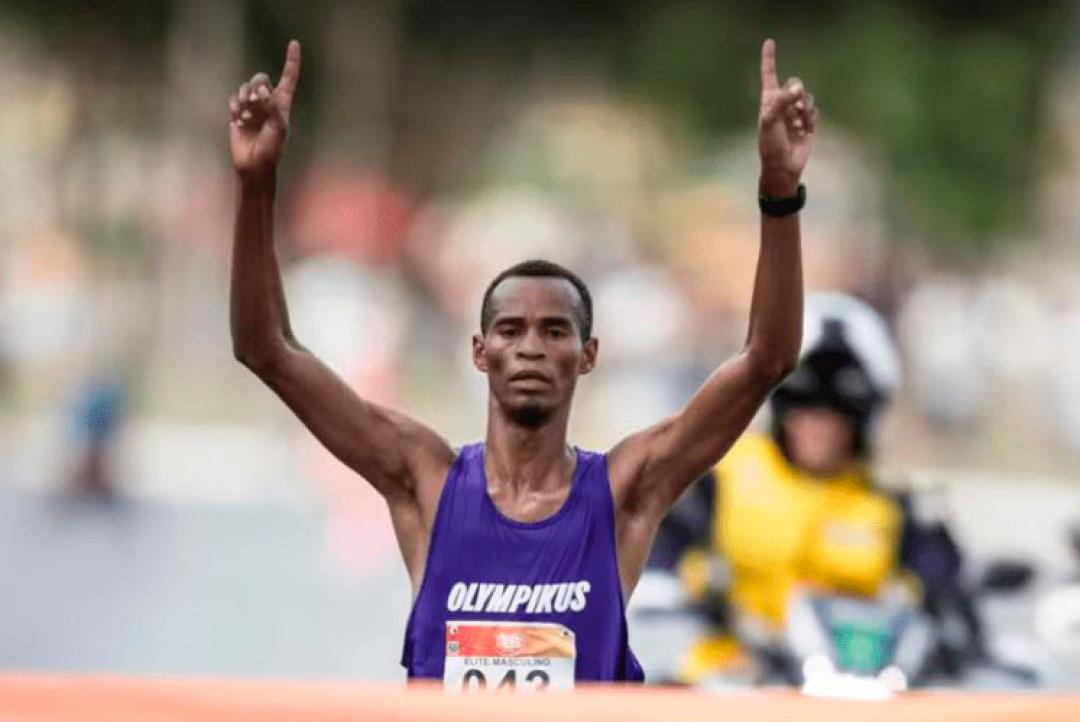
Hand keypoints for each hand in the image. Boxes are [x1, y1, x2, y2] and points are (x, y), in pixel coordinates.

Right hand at [229, 40, 301, 182]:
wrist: (254, 165)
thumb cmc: (272, 150)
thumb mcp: (279, 129)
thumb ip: (273, 108)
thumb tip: (263, 91)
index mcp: (282, 105)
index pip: (288, 78)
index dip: (291, 61)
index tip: (294, 43)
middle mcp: (267, 103)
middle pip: (261, 79)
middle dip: (257, 86)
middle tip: (257, 101)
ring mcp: (252, 108)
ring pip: (245, 87)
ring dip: (245, 97)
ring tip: (247, 115)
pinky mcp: (237, 113)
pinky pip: (233, 99)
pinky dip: (235, 107)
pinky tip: (238, 120)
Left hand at [757, 39, 816, 196]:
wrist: (783, 167)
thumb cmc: (770, 145)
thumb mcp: (769, 121)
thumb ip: (781, 101)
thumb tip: (798, 87)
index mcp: (768, 102)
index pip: (769, 75)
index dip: (769, 59)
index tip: (769, 42)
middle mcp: (782, 105)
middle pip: (794, 83)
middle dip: (796, 92)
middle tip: (794, 104)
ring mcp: (795, 114)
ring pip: (806, 97)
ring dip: (804, 107)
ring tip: (798, 122)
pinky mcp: (807, 124)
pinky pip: (814, 111)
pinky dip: (811, 118)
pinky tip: (804, 129)